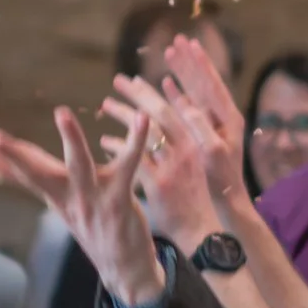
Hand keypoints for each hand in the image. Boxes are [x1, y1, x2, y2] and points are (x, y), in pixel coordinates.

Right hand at [0, 108, 164, 307]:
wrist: (126, 272)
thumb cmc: (98, 229)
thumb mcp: (65, 203)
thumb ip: (47, 179)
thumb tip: (24, 162)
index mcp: (51, 195)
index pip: (10, 174)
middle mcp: (66, 198)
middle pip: (34, 173)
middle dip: (12, 155)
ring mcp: (92, 201)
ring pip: (78, 167)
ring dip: (71, 140)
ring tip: (61, 113)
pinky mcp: (120, 201)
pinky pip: (128, 167)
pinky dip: (135, 143)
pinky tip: (142, 121)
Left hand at [100, 77, 222, 252]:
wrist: (203, 229)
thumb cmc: (199, 196)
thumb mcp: (196, 163)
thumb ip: (183, 139)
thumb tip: (164, 119)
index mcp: (200, 141)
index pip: (180, 106)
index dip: (158, 90)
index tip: (138, 78)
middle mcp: (190, 149)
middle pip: (162, 112)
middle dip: (140, 93)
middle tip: (119, 80)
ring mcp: (174, 166)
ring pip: (147, 132)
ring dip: (124, 114)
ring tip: (105, 104)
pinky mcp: (159, 184)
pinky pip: (135, 160)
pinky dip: (118, 147)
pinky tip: (104, 140)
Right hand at [161, 35, 257, 206]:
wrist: (229, 203)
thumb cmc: (221, 182)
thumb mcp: (213, 154)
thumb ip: (201, 127)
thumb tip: (186, 103)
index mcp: (228, 119)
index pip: (211, 84)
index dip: (199, 63)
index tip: (188, 44)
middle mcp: (223, 118)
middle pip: (204, 82)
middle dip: (190, 62)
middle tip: (177, 41)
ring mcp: (215, 125)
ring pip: (196, 92)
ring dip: (183, 73)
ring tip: (170, 55)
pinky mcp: (205, 134)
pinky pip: (190, 107)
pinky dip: (178, 93)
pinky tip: (168, 86)